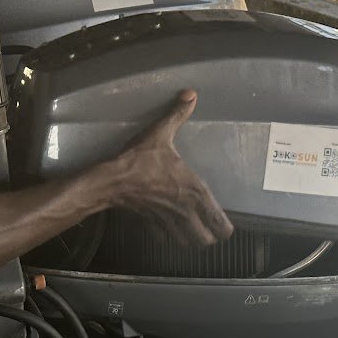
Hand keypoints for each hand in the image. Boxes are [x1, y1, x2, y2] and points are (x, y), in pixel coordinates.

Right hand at [93, 89, 233, 245]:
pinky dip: (169, 235)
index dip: (225, 226)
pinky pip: (165, 238)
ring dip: (191, 238)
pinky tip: (167, 224)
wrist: (112, 179)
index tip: (223, 222)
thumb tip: (191, 93)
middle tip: (207, 224)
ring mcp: (168, 222)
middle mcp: (186, 211)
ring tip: (190, 226)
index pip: (221, 224)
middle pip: (207, 241)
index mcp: (195, 191)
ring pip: (188, 244)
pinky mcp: (150, 225)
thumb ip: (177, 115)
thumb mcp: (160, 133)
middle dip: (209, 235)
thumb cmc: (140, 159)